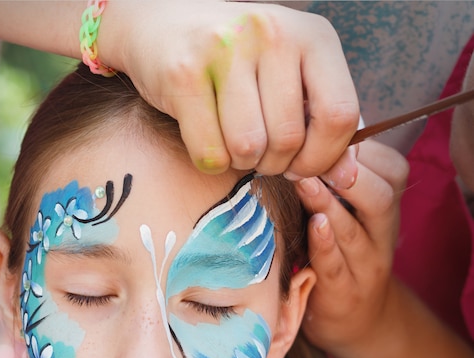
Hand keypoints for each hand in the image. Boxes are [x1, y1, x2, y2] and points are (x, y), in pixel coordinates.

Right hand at [103, 1, 359, 183]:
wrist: (165, 24)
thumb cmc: (237, 60)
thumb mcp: (291, 77)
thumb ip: (323, 123)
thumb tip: (346, 179)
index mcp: (312, 36)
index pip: (338, 115)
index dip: (322, 157)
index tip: (301, 165)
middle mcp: (273, 34)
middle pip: (288, 140)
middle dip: (273, 165)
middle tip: (259, 153)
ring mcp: (226, 50)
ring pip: (248, 148)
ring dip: (240, 162)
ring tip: (234, 144)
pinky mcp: (185, 74)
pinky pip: (210, 152)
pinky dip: (210, 162)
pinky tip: (208, 139)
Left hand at [294, 140, 408, 357]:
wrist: (359, 321)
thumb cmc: (344, 256)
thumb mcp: (349, 216)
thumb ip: (334, 182)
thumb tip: (306, 132)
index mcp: (384, 209)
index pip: (390, 169)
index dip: (362, 149)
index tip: (324, 132)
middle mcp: (381, 234)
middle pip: (380, 196)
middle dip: (351, 173)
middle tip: (318, 157)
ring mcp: (365, 266)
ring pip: (356, 230)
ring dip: (330, 203)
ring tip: (307, 181)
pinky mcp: (344, 293)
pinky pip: (337, 266)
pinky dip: (327, 245)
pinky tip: (315, 225)